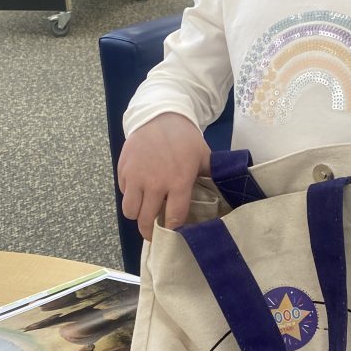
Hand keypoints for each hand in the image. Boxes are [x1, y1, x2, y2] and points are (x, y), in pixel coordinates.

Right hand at [118, 113, 210, 239]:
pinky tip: (140, 189)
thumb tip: (227, 191)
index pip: (173, 218)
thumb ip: (213, 175)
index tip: (175, 234)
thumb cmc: (184, 139)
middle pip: (146, 221)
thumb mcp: (204, 156)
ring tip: (145, 210)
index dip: (173, 230)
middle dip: (150, 231)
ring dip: (137, 214)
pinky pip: (123, 193)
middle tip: (155, 232)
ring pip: (130, 211)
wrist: (159, 116)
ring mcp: (136, 177)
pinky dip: (130, 195)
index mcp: (178, 182)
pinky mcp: (123, 170)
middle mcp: (155, 184)